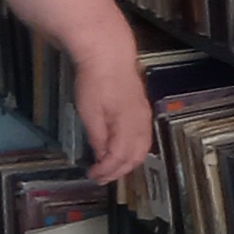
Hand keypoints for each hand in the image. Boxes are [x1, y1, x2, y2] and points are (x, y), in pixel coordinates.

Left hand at [71, 52, 155, 186]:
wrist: (109, 55)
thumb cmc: (95, 83)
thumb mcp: (90, 113)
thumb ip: (98, 138)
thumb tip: (102, 158)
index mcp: (128, 125)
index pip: (120, 157)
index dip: (107, 170)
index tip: (92, 175)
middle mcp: (141, 123)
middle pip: (136, 156)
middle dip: (119, 171)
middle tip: (101, 178)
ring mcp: (144, 116)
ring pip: (143, 148)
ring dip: (128, 162)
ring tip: (112, 168)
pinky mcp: (142, 109)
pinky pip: (143, 137)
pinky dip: (133, 150)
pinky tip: (121, 150)